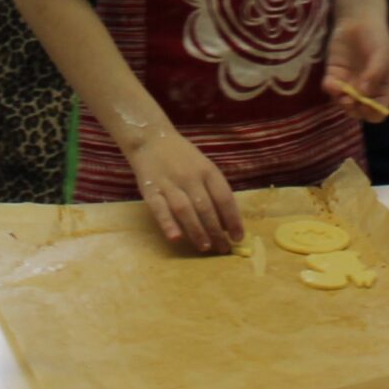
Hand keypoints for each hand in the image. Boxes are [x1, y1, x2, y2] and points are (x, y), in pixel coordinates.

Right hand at [123, 129, 241, 251]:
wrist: (150, 139)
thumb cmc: (182, 156)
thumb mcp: (203, 166)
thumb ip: (214, 190)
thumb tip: (226, 222)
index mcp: (207, 170)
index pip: (224, 198)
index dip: (233, 219)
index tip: (238, 237)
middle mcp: (190, 176)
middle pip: (206, 207)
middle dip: (216, 231)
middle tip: (222, 249)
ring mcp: (169, 183)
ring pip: (185, 210)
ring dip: (196, 231)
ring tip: (205, 247)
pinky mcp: (151, 190)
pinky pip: (160, 209)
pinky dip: (168, 224)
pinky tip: (176, 238)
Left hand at [322, 13, 388, 121]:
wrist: (359, 20)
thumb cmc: (376, 37)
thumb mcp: (381, 54)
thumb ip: (375, 74)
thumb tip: (364, 94)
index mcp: (382, 89)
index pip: (378, 112)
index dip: (372, 113)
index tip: (366, 104)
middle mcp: (365, 90)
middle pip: (359, 112)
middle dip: (353, 110)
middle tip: (349, 100)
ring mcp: (349, 83)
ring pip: (343, 103)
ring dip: (340, 101)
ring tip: (340, 90)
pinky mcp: (334, 75)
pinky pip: (331, 89)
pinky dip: (330, 89)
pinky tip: (331, 82)